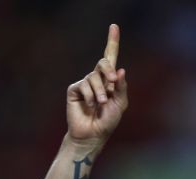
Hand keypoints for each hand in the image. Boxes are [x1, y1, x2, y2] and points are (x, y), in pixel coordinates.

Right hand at [66, 24, 127, 145]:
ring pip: (94, 77)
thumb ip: (121, 88)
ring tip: (100, 104)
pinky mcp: (74, 89)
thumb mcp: (120, 104)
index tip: (114, 26)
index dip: (112, 41)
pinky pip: (83, 85)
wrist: (93, 135)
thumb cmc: (108, 121)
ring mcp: (85, 83)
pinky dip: (89, 96)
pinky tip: (90, 105)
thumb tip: (121, 70)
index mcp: (110, 80)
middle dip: (108, 70)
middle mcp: (97, 79)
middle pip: (103, 62)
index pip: (110, 58)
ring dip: (100, 92)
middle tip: (113, 81)